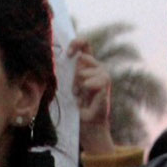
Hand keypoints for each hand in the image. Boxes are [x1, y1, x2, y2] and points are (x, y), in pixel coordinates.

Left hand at [69, 39, 114, 154]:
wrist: (87, 123)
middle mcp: (98, 68)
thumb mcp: (67, 84)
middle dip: (75, 73)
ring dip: (79, 84)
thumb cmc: (75, 105)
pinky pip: (91, 81)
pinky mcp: (106, 84)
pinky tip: (86, 98)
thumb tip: (60, 55)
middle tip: (75, 90)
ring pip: (85, 70)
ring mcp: (103, 75)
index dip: (77, 42)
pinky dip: (86, 89)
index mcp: (88, 65)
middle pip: (83, 58)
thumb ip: (67, 70)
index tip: (69, 54)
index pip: (85, 44)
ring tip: (80, 96)